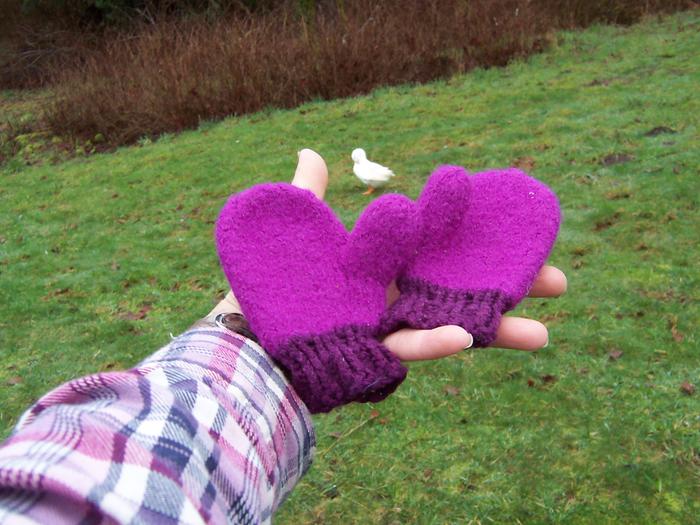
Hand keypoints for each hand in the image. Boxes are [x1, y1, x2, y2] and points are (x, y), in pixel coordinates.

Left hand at [207, 149, 566, 360]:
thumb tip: (308, 149)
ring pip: (449, 323)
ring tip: (543, 333)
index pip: (444, 244)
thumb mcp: (293, 232)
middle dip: (507, 284)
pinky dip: (433, 343)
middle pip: (460, 285)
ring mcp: (388, 325)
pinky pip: (407, 350)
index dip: (481, 236)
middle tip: (557, 281)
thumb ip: (307, 193)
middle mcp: (395, 292)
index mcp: (385, 261)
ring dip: (494, 328)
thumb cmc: (269, 285)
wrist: (246, 339)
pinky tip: (464, 337)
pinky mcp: (373, 353)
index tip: (519, 227)